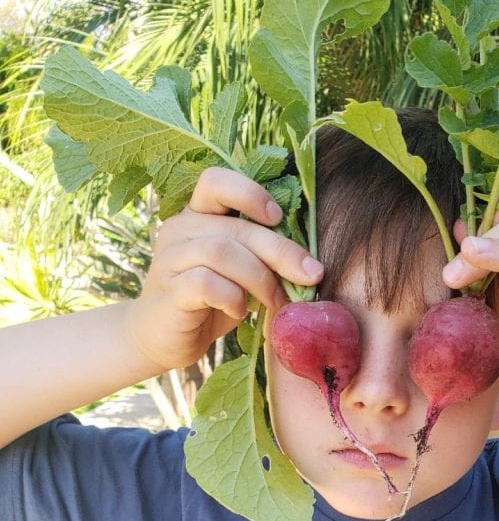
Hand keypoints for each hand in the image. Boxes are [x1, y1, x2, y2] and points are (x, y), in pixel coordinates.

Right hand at [127, 167, 323, 372]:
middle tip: (310, 275)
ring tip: (275, 300)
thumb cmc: (210, 302)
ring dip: (260, 278)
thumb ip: (261, 256)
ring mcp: (170, 259)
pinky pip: (206, 283)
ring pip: (222, 252)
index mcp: (197, 215)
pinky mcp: (169, 291)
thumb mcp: (240, 273)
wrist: (166, 339)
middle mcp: (179, 229)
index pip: (216, 181)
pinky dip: (233, 298)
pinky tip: (240, 312)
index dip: (250, 193)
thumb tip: (310, 263)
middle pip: (236, 227)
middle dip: (281, 251)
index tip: (279, 217)